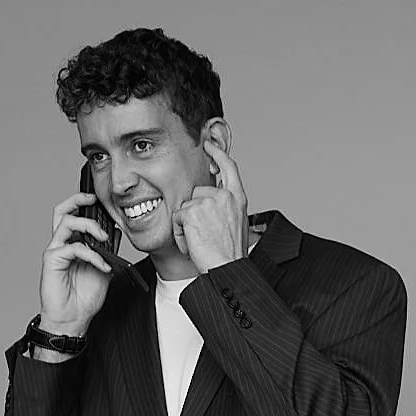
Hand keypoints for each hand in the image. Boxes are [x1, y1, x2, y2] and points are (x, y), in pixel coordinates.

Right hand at [38, 191, 112, 333]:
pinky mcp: (52, 260)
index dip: (86, 205)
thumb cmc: (84, 298)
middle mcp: (62, 244)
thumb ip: (107, 252)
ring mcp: (55, 250)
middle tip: (95, 199)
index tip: (104, 203)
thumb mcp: (104, 271)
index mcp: (72, 244)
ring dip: (89, 225)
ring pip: (67, 222)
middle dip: (78, 199)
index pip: (75, 216)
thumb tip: (115, 233)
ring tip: (104, 237)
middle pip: (62, 210)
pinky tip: (103, 266)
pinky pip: (74, 248)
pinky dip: (92, 255)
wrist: (73, 320)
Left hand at [172, 140, 247, 271]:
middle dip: (195, 211)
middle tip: (205, 234)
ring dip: (187, 225)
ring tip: (200, 242)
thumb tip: (211, 201)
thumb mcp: (236, 224)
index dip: (218, 153)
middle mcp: (224, 197)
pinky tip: (192, 244)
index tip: (209, 145)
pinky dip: (180, 234)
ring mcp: (208, 202)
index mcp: (238, 199)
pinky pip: (177, 218)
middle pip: (198, 191)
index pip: (229, 166)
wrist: (227, 270)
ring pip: (186, 206)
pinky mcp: (192, 211)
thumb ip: (226, 207)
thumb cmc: (231, 255)